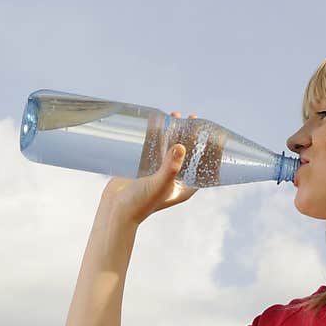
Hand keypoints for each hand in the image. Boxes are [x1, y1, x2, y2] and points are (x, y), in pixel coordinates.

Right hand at [100, 112, 198, 226]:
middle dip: (190, 137)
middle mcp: (173, 180)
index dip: (208, 152)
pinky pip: (154, 148)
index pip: (201, 168)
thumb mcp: (160, 184)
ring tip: (174, 115)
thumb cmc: (140, 203)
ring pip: (170, 149)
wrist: (115, 210)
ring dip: (173, 133)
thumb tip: (181, 147)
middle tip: (191, 119)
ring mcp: (158, 173)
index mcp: (183, 188)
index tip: (210, 134)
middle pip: (187, 155)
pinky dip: (157, 136)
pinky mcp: (144, 168)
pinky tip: (157, 122)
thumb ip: (170, 166)